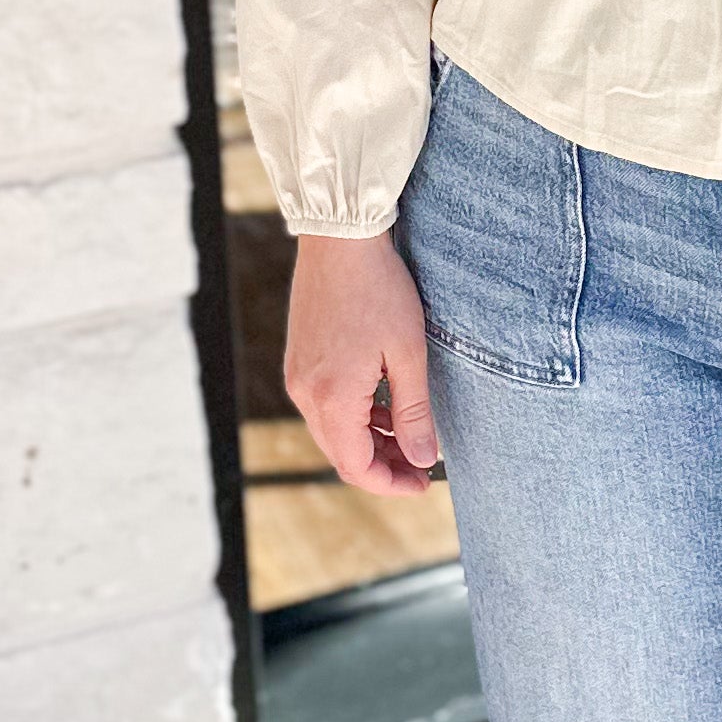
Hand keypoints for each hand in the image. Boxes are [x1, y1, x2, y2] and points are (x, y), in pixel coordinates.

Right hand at [284, 231, 440, 495]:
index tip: (423, 483)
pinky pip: (325, 405)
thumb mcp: (408, 353)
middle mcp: (305, 393)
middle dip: (382, 465)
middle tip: (422, 465)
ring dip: (369, 441)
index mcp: (331, 397)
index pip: (356, 466)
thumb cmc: (380, 289)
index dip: (390, 483)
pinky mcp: (299, 360)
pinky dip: (354, 416)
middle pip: (341, 453)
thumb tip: (424, 459)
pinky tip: (384, 406)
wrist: (340, 238)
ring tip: (409, 435)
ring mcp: (297, 376)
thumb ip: (414, 412)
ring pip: (333, 431)